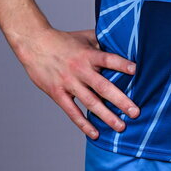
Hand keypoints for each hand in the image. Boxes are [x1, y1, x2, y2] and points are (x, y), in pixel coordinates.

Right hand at [13, 26, 137, 138]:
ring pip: (90, 102)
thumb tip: (123, 43)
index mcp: (88, 55)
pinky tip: (95, 133)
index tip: (136, 70)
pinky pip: (72, 111)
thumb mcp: (85, 37)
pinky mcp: (57, 93)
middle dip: (120, 100)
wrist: (34, 44)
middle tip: (135, 112)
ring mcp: (68, 83)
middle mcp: (80, 70)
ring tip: (121, 127)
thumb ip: (103, 42)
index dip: (121, 64)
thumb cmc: (63, 40)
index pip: (108, 59)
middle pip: (103, 87)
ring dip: (106, 116)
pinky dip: (83, 123)